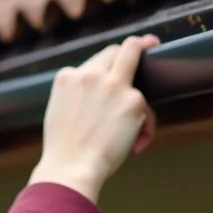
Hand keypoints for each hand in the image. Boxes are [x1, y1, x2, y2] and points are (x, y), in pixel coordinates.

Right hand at [29, 35, 158, 201]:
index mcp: (67, 78)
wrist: (70, 168)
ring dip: (142, 89)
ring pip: (136, 59)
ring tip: (141, 122)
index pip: (93, 63)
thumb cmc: (64, 150)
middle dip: (136, 46)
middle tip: (151, 44)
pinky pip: (147, 108)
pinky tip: (137, 144)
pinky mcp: (133, 99)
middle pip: (117, 50)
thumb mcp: (60, 112)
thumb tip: (99, 98)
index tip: (119, 63)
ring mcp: (113, 84)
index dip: (108, 66)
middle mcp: (90, 74)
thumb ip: (78, 95)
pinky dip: (145, 126)